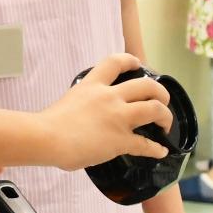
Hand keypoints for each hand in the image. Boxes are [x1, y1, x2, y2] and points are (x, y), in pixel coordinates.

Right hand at [42, 53, 170, 169]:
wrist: (46, 138)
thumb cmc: (48, 124)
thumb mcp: (69, 101)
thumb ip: (83, 104)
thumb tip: (86, 118)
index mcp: (92, 85)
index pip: (116, 62)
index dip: (131, 61)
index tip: (139, 64)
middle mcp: (110, 97)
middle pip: (147, 86)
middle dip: (160, 93)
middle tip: (162, 100)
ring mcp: (118, 118)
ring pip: (155, 110)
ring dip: (165, 117)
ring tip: (166, 125)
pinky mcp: (120, 140)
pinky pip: (146, 145)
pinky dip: (156, 149)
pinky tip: (161, 152)